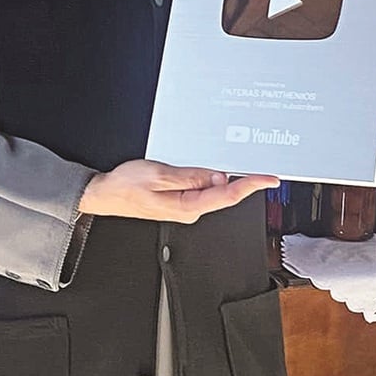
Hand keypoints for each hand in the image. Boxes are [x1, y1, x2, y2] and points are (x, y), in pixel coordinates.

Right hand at [79, 159, 278, 223]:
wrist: (106, 194)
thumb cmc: (126, 187)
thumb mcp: (159, 174)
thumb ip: (191, 176)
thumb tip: (218, 177)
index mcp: (187, 206)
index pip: (227, 196)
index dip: (251, 186)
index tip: (269, 179)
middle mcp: (189, 210)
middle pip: (224, 194)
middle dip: (242, 180)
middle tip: (257, 168)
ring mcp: (185, 207)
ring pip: (213, 191)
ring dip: (224, 178)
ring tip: (229, 165)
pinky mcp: (180, 201)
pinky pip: (202, 190)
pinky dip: (211, 179)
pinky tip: (211, 171)